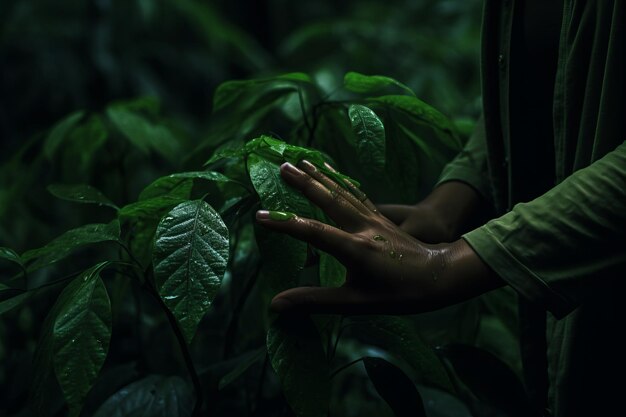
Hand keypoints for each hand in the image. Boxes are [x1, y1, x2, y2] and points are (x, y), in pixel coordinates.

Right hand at [256, 161, 501, 313]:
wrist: (441, 276)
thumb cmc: (399, 295)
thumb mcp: (356, 303)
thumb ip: (315, 301)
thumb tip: (276, 304)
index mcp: (354, 248)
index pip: (311, 232)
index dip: (284, 224)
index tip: (259, 216)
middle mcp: (362, 228)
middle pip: (327, 199)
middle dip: (302, 182)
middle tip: (281, 166)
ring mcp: (373, 219)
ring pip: (342, 191)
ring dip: (320, 175)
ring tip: (301, 160)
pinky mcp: (381, 218)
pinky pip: (356, 194)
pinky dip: (340, 181)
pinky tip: (333, 174)